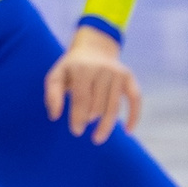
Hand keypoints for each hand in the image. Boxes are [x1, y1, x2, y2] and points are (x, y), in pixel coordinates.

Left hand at [45, 27, 140, 142]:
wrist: (93, 49)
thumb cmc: (71, 68)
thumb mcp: (56, 76)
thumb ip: (52, 95)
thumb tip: (54, 116)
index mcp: (83, 69)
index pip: (81, 99)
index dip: (78, 118)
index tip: (76, 131)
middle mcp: (102, 69)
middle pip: (98, 105)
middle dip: (89, 119)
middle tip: (81, 128)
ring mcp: (118, 73)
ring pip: (113, 106)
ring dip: (106, 125)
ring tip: (98, 137)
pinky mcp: (128, 77)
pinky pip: (135, 98)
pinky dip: (134, 115)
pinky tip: (128, 131)